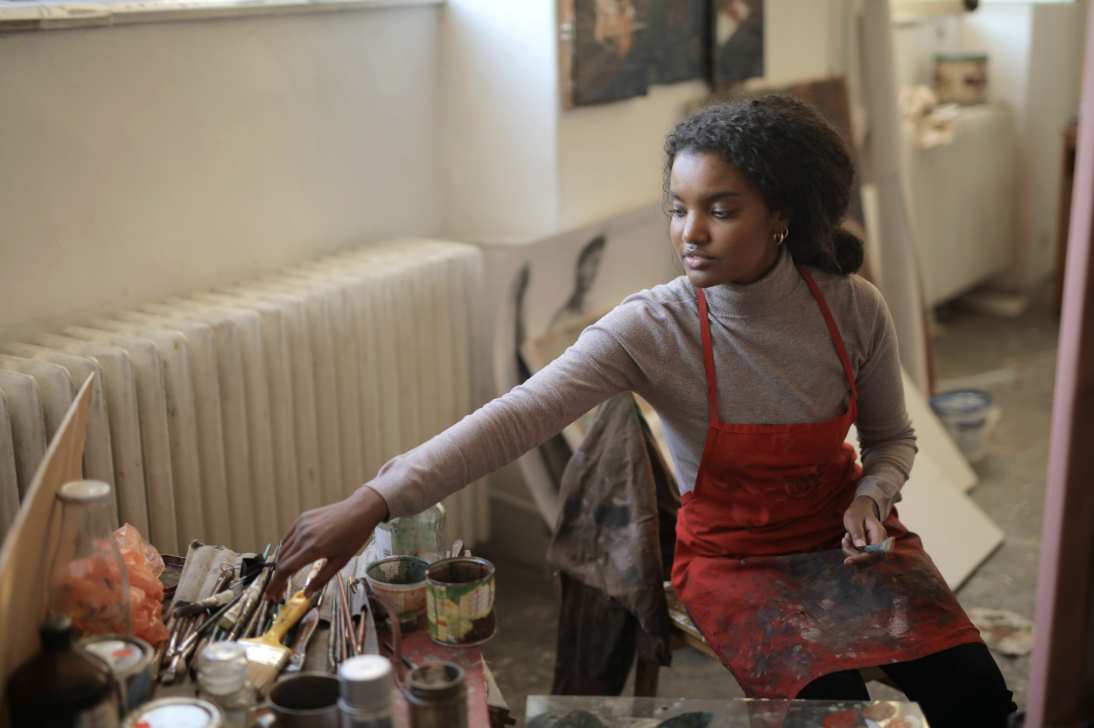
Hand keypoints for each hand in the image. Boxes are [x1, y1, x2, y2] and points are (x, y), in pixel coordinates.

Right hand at [264, 486, 388, 599]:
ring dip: (281, 565)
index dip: (274, 585)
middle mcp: (303, 536)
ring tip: (285, 578)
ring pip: (283, 549)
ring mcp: (301, 525)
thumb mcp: (340, 562)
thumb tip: (306, 594)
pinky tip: (291, 558)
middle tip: (279, 592)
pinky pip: (289, 537)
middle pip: (282, 561)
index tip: (269, 596)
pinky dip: (286, 550)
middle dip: (278, 579)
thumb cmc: (353, 537)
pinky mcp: (302, 518)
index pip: (285, 570)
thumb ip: (321, 579)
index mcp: (312, 549)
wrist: (360, 510)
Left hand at [841, 496, 886, 566]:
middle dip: (852, 553)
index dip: (861, 559)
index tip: (846, 561)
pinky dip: (851, 552)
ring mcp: (876, 549)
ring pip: (862, 560)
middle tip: (844, 539)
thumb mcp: (853, 520)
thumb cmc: (857, 514)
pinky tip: (848, 540)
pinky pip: (859, 558)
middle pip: (869, 559)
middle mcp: (881, 544)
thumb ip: (857, 532)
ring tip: (847, 537)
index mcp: (879, 534)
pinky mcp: (870, 552)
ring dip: (850, 552)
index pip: (875, 553)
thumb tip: (860, 547)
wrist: (861, 511)